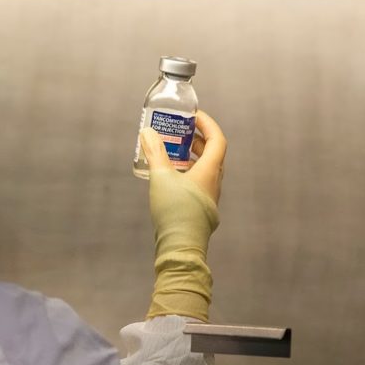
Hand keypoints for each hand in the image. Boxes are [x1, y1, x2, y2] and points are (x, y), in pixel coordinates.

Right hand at [138, 110, 225, 321]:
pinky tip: (172, 177)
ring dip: (193, 157)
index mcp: (209, 171)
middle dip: (198, 139)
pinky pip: (200, 183)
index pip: (217, 140)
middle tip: (181, 132)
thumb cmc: (175, 211)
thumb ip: (154, 153)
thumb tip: (147, 133)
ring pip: (206, 169)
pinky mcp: (202, 210)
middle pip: (213, 154)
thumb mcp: (161, 178)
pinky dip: (189, 172)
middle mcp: (214, 183)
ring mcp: (210, 197)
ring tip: (174, 152)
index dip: (207, 125)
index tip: (193, 116)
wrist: (180, 248)